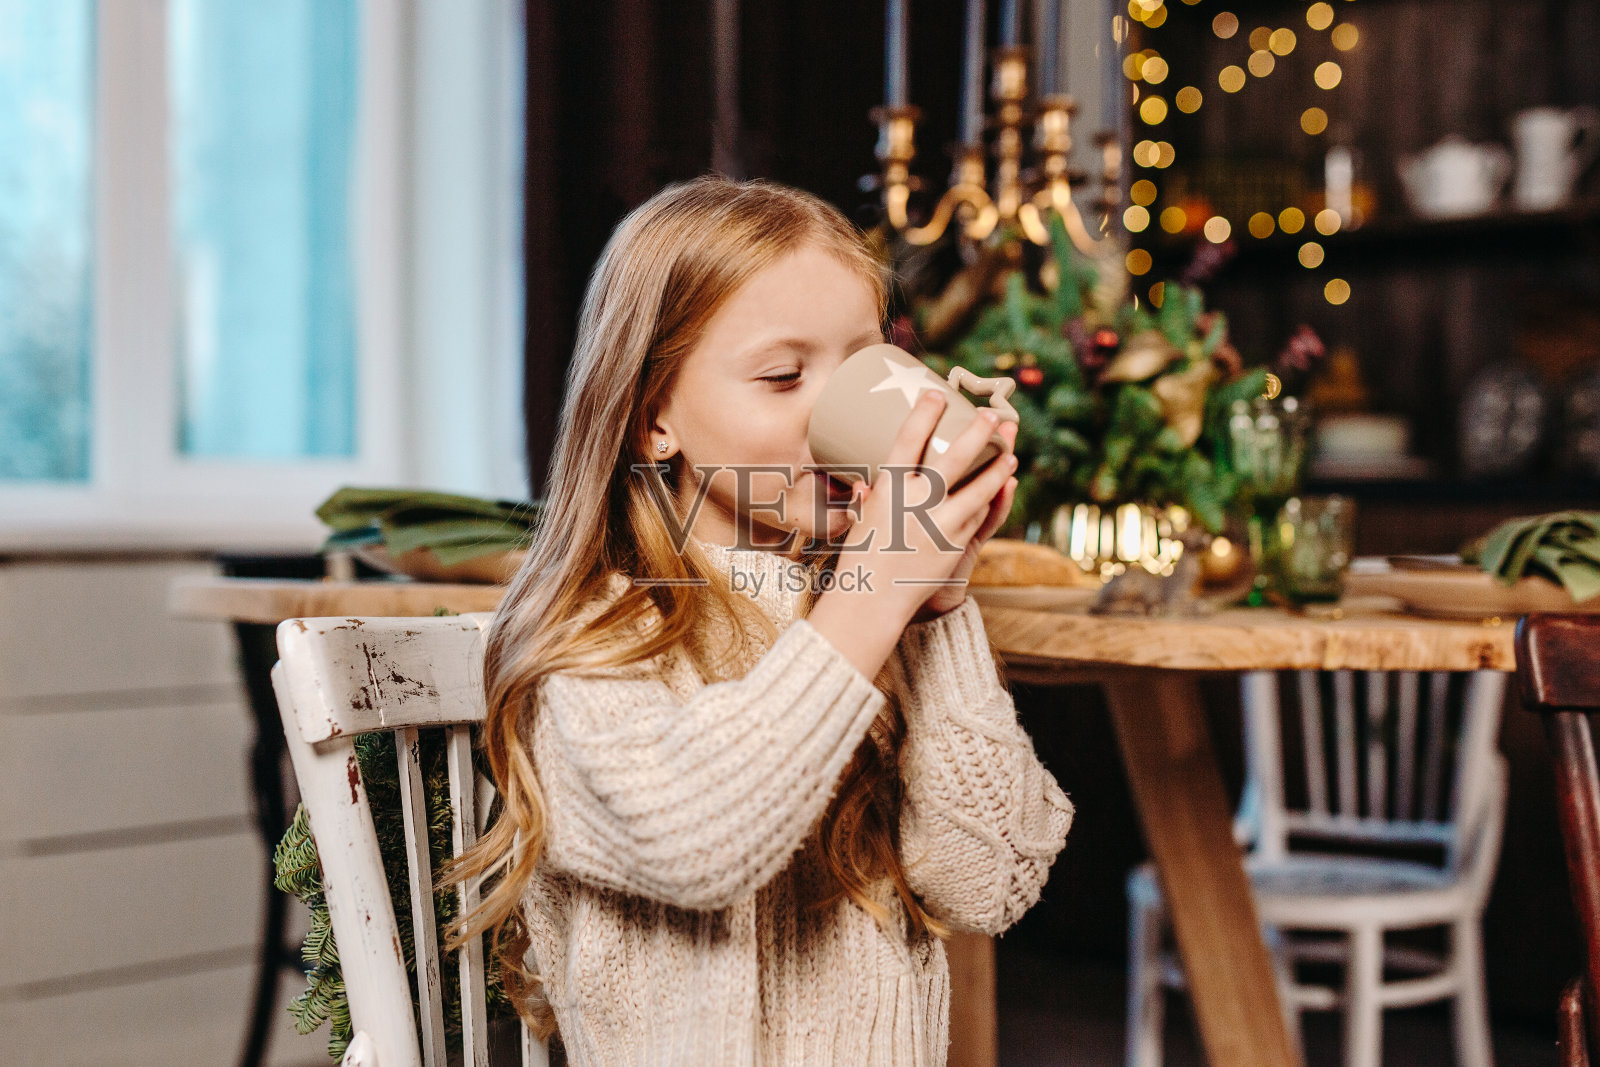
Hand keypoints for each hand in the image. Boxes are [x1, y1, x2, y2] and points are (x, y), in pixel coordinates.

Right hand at [841, 391, 1018, 621]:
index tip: (937, 394)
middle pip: (956, 457)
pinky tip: (1000, 488)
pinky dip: (991, 499)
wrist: (872, 602)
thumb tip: (870, 481)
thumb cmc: (861, 557)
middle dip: (978, 432)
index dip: (925, 414)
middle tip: (992, 414)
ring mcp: (940, 525)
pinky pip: (979, 516)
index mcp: (888, 490)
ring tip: (1011, 452)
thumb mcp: (862, 519)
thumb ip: (873, 497)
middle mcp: (916, 504)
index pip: (909, 440)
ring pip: (980, 488)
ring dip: (999, 467)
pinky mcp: (955, 546)